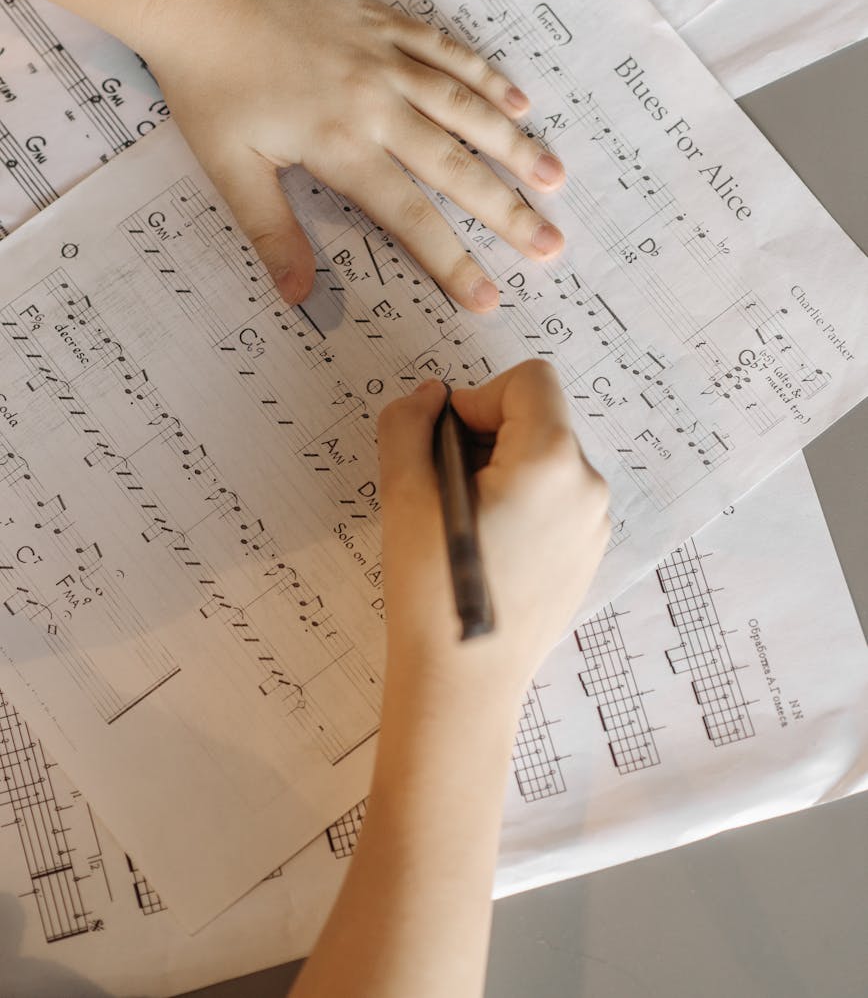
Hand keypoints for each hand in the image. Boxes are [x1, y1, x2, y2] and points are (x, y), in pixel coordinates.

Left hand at [140, 0, 565, 310]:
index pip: (411, 217)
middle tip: (553, 244)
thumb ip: (273, 232)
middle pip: (458, 166)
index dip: (452, 262)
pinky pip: (448, 50)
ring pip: (467, 107)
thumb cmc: (205, 80)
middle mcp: (378, 102)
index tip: (488, 297)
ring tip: (556, 178)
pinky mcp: (383, 21)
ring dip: (515, 145)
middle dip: (509, 212)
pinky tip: (518, 99)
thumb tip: (299, 297)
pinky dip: (487, 76)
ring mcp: (387, 57)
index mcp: (342, 145)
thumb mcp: (231, 167)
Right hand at [377, 361, 609, 693]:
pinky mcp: (588, 553)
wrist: (463, 685)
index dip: (480, 397)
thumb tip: (431, 396)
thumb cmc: (433, 591)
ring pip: (546, 459)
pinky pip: (556, 498)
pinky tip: (488, 546)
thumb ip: (409, 424)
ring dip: (503, 469)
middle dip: (488, 435)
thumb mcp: (403, 494)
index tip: (448, 440)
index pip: (529, 380)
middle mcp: (587, 486)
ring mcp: (594, 524)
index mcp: (551, 462)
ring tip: (465, 522)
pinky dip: (521, 502)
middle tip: (447, 487)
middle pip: (539, 418)